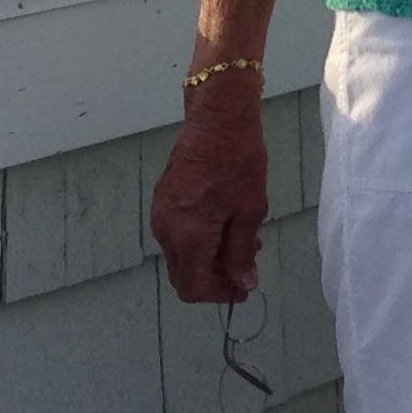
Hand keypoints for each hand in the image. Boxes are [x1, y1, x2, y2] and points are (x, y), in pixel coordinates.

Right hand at [151, 99, 268, 303]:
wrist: (218, 117)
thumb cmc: (240, 161)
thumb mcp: (250, 210)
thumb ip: (242, 252)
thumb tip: (242, 284)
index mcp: (187, 236)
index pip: (194, 288)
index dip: (220, 295)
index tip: (244, 288)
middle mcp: (166, 231)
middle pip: (185, 276)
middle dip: (215, 278)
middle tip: (247, 264)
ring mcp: (160, 215)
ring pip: (182, 256)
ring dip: (209, 258)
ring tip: (245, 241)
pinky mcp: (162, 201)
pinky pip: (177, 235)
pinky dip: (199, 240)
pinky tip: (226, 225)